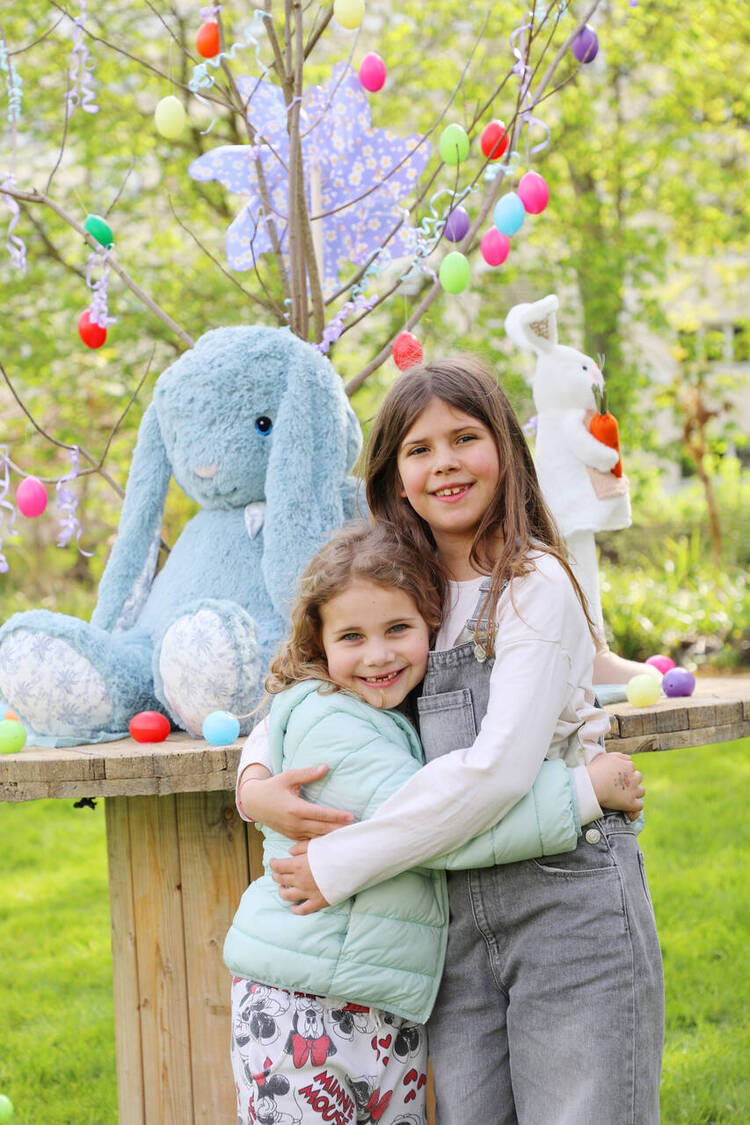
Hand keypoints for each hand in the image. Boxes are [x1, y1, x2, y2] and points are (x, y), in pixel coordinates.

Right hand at [239, 765, 354, 838]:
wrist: (254, 803)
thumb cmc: (273, 787)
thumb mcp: (288, 777)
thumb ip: (307, 774)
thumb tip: (325, 767)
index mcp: (295, 808)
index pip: (321, 814)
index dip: (337, 816)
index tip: (351, 817)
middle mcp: (294, 823)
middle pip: (321, 828)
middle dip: (339, 829)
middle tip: (356, 830)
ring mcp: (292, 832)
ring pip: (316, 837)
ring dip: (332, 837)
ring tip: (348, 836)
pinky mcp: (291, 836)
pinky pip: (308, 841)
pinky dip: (320, 842)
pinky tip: (332, 842)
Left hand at [270, 842, 329, 913]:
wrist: (353, 864)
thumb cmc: (335, 850)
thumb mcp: (317, 843)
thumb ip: (301, 847)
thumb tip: (290, 852)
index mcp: (298, 865)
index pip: (278, 866)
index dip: (273, 864)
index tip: (273, 861)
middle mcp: (300, 880)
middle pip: (281, 880)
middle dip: (276, 875)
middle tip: (277, 873)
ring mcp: (308, 893)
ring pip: (287, 895)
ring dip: (282, 891)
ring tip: (282, 888)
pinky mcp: (317, 902)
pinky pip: (302, 909)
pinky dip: (295, 909)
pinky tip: (293, 907)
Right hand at [587, 751, 644, 820]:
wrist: (590, 785)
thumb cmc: (594, 770)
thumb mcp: (605, 756)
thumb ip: (619, 755)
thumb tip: (629, 758)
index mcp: (628, 765)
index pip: (631, 767)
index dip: (624, 771)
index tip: (616, 775)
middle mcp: (633, 777)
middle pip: (638, 777)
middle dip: (632, 780)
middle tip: (621, 784)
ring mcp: (633, 790)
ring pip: (641, 791)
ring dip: (635, 792)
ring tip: (625, 795)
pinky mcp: (630, 803)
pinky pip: (639, 806)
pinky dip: (635, 806)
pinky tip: (628, 806)